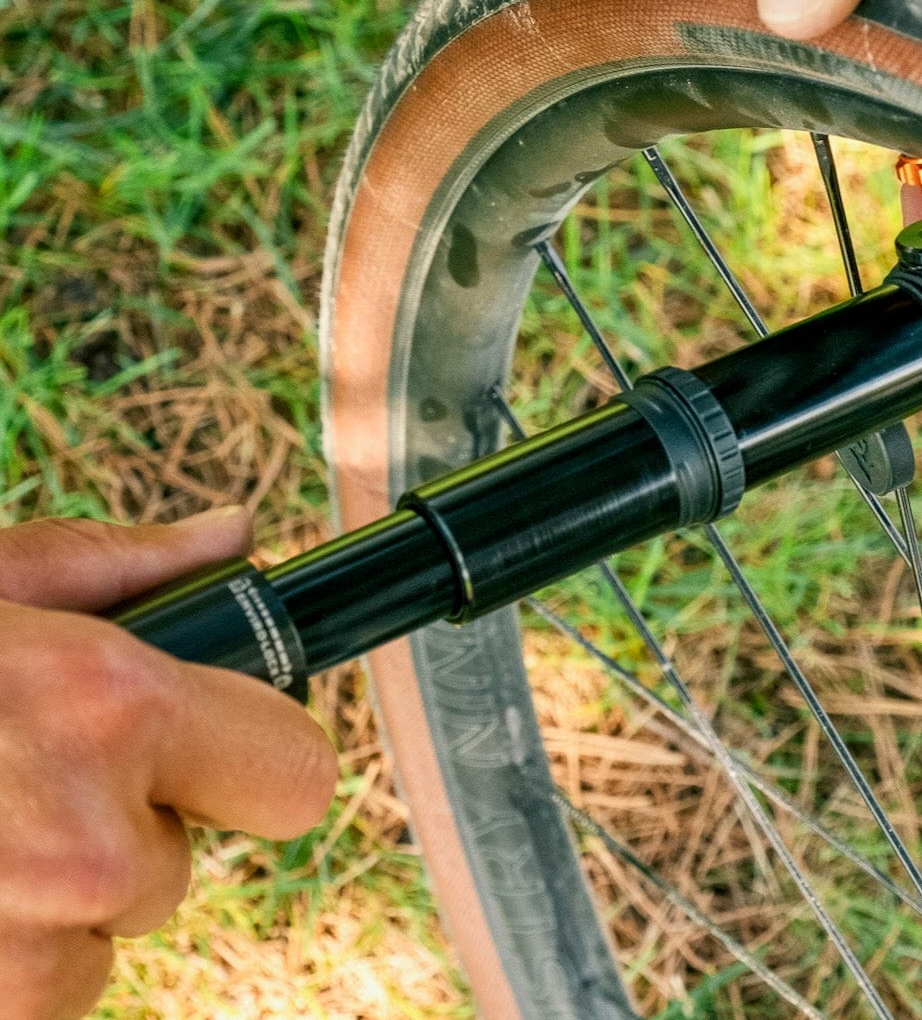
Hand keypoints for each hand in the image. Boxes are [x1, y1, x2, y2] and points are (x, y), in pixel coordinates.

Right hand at [0, 509, 337, 1019]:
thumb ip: (122, 565)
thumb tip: (236, 538)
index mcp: (111, 712)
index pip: (299, 775)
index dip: (251, 760)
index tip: (198, 747)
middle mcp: (91, 847)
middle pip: (183, 864)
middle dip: (124, 831)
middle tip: (23, 782)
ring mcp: (27, 957)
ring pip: (103, 938)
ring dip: (53, 904)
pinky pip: (42, 994)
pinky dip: (3, 958)